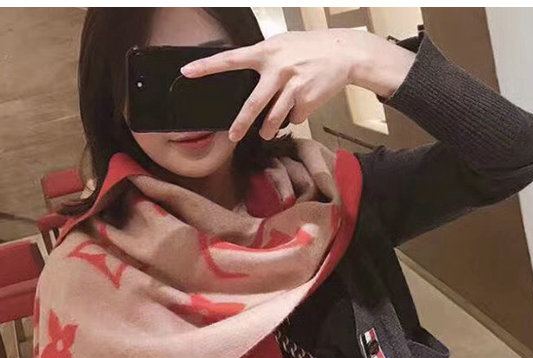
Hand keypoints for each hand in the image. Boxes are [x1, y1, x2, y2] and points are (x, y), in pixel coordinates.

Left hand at [180, 29, 414, 142]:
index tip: (187, 72)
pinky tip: (303, 103)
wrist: (343, 53)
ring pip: (275, 118)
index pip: (231, 60)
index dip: (207, 67)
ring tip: (265, 133)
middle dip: (241, 123)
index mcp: (266, 52)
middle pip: (253, 103)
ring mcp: (293, 87)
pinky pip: (294, 117)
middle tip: (232, 136)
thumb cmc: (309, 48)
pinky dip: (296, 115)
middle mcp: (277, 70)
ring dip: (269, 128)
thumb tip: (247, 76)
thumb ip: (264, 59)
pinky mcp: (307, 101)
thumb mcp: (282, 45)